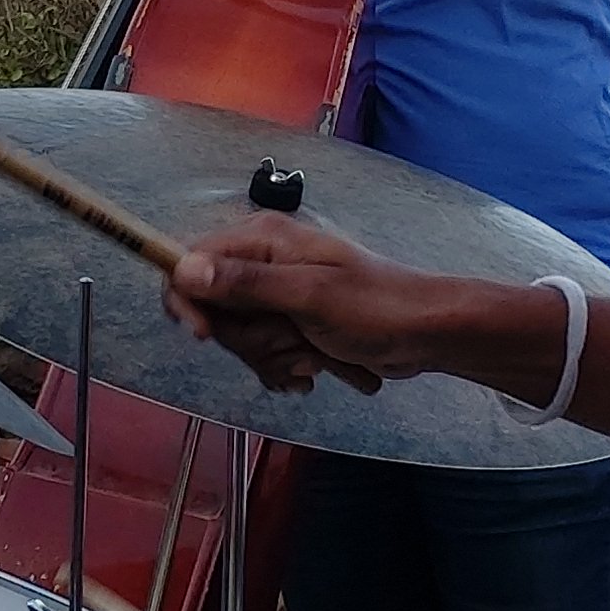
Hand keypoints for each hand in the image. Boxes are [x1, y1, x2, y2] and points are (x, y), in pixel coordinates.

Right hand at [166, 213, 535, 395]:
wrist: (426, 334)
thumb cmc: (375, 307)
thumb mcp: (308, 295)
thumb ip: (245, 283)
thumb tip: (184, 269)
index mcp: (263, 239)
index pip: (190, 263)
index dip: (188, 301)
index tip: (205, 334)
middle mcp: (262, 262)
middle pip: (214, 312)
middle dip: (250, 339)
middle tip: (291, 339)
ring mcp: (276, 295)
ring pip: (239, 340)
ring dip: (274, 358)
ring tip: (313, 357)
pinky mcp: (290, 324)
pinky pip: (262, 355)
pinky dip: (286, 368)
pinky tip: (314, 370)